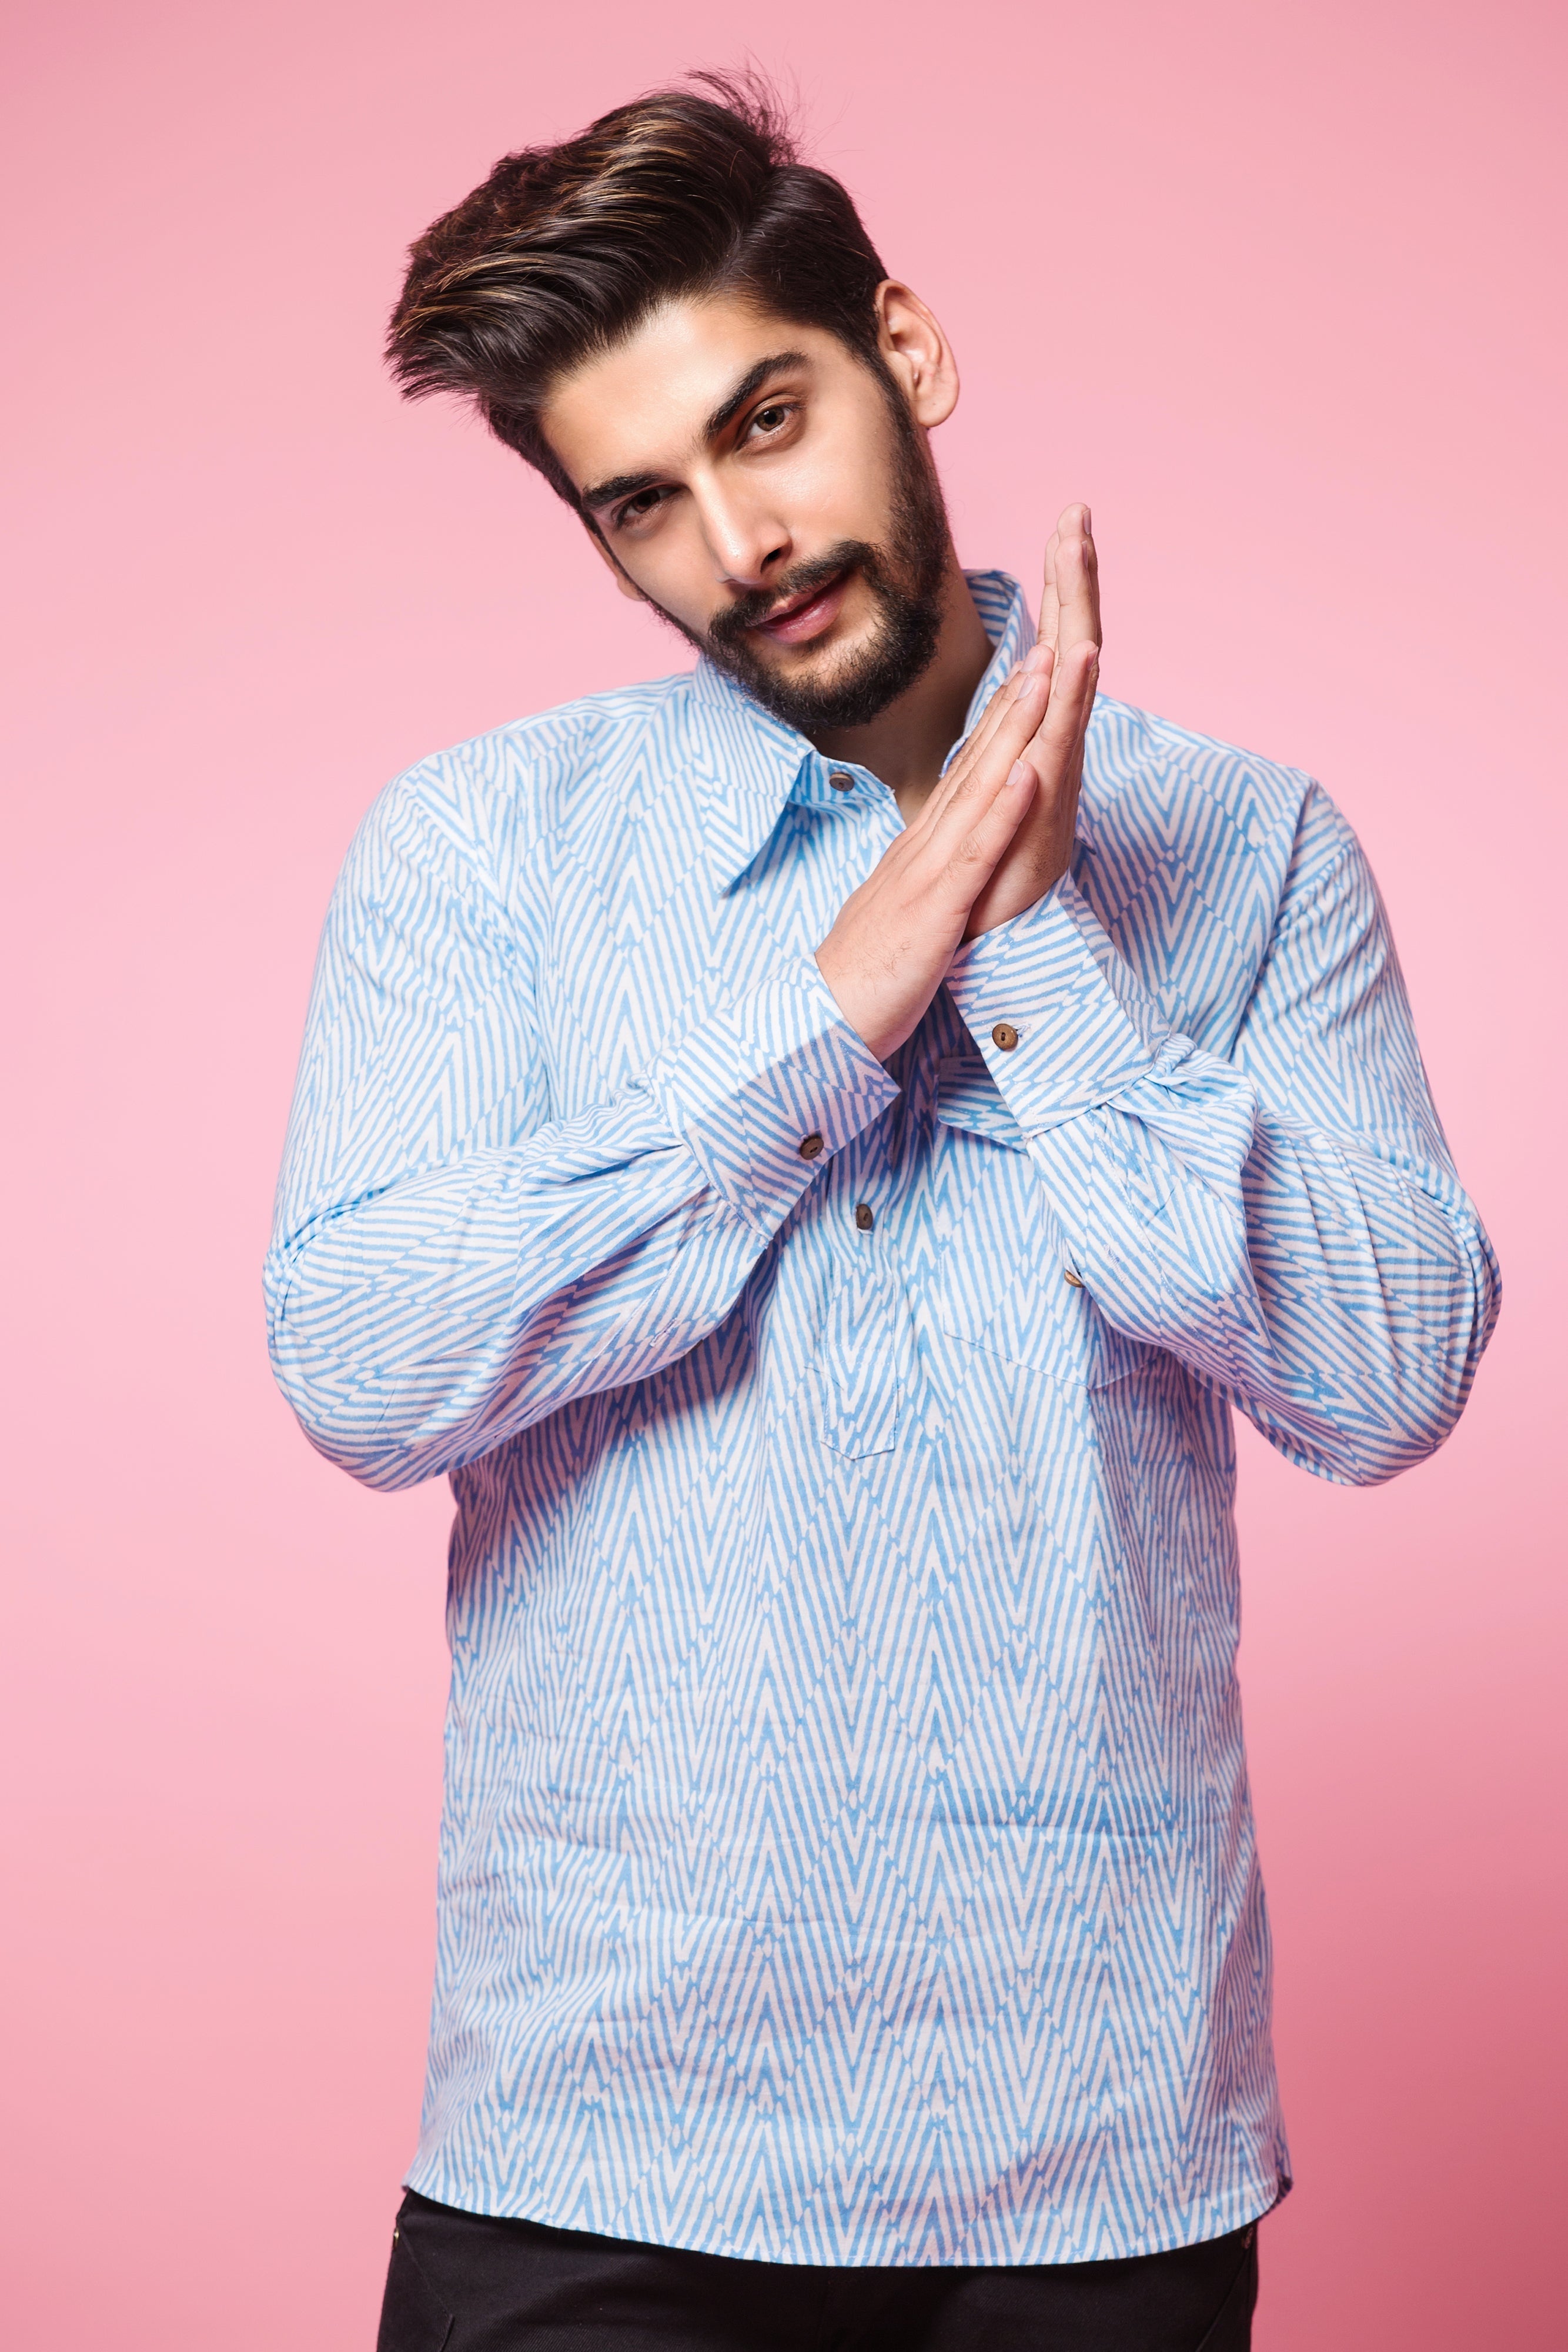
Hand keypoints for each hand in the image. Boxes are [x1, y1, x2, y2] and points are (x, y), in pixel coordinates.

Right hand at [813, 505, 1099, 1059]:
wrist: (822, 1026)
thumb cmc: (866, 979)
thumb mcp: (904, 914)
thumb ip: (928, 881)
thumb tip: (945, 863)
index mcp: (921, 851)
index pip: (968, 774)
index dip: (1001, 720)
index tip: (1031, 672)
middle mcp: (924, 848)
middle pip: (976, 762)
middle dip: (1015, 701)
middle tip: (1048, 641)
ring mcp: (929, 875)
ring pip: (979, 791)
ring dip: (1014, 731)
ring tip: (1045, 675)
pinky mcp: (935, 912)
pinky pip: (976, 857)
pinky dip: (1005, 814)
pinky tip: (1032, 774)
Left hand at [963, 504, 1099, 938]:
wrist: (980, 931)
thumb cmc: (985, 867)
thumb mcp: (990, 784)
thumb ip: (1006, 738)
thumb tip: (1018, 694)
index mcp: (1035, 733)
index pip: (1050, 644)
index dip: (1057, 586)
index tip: (1063, 525)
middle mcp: (1052, 743)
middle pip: (1068, 644)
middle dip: (1072, 579)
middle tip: (1077, 513)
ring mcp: (1052, 769)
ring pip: (1070, 680)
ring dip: (1078, 618)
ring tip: (1082, 557)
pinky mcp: (1046, 802)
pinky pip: (1062, 739)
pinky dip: (1073, 695)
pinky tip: (1081, 653)